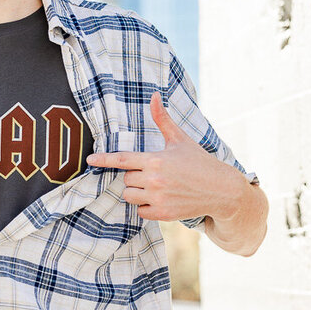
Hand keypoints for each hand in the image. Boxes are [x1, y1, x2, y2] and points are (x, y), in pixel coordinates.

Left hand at [85, 92, 243, 221]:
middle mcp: (154, 180)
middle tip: (153, 173)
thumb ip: (162, 119)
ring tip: (155, 186)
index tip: (89, 160)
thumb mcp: (180, 139)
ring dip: (136, 192)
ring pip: (129, 195)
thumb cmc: (199, 162)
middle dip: (134, 176)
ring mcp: (158, 198)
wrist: (221, 189)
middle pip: (125, 179)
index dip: (104, 160)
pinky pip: (140, 211)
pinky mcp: (163, 214)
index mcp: (156, 160)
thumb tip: (154, 95)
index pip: (122, 160)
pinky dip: (146, 206)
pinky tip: (160, 199)